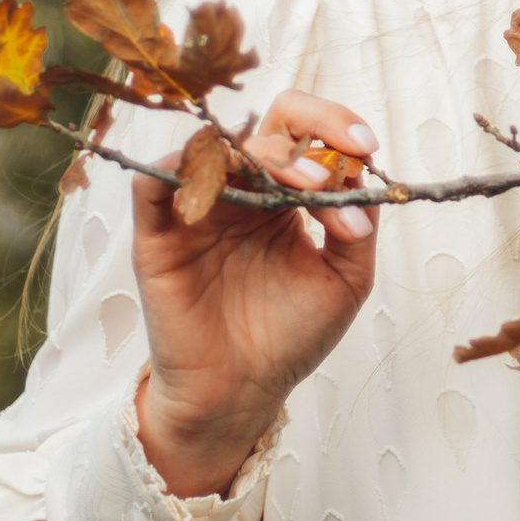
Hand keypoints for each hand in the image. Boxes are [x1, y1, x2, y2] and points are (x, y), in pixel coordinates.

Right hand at [132, 90, 379, 496]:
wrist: (242, 393)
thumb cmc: (290, 337)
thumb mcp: (346, 279)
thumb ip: (361, 225)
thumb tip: (364, 179)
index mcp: (285, 197)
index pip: (305, 135)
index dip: (335, 126)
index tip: (366, 147)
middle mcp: (243, 193)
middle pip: (265, 127)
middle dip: (303, 137)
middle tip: (327, 177)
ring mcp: (200, 209)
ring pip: (217, 147)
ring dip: (259, 154)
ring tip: (299, 187)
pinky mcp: (158, 236)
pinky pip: (153, 182)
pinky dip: (177, 168)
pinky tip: (216, 187)